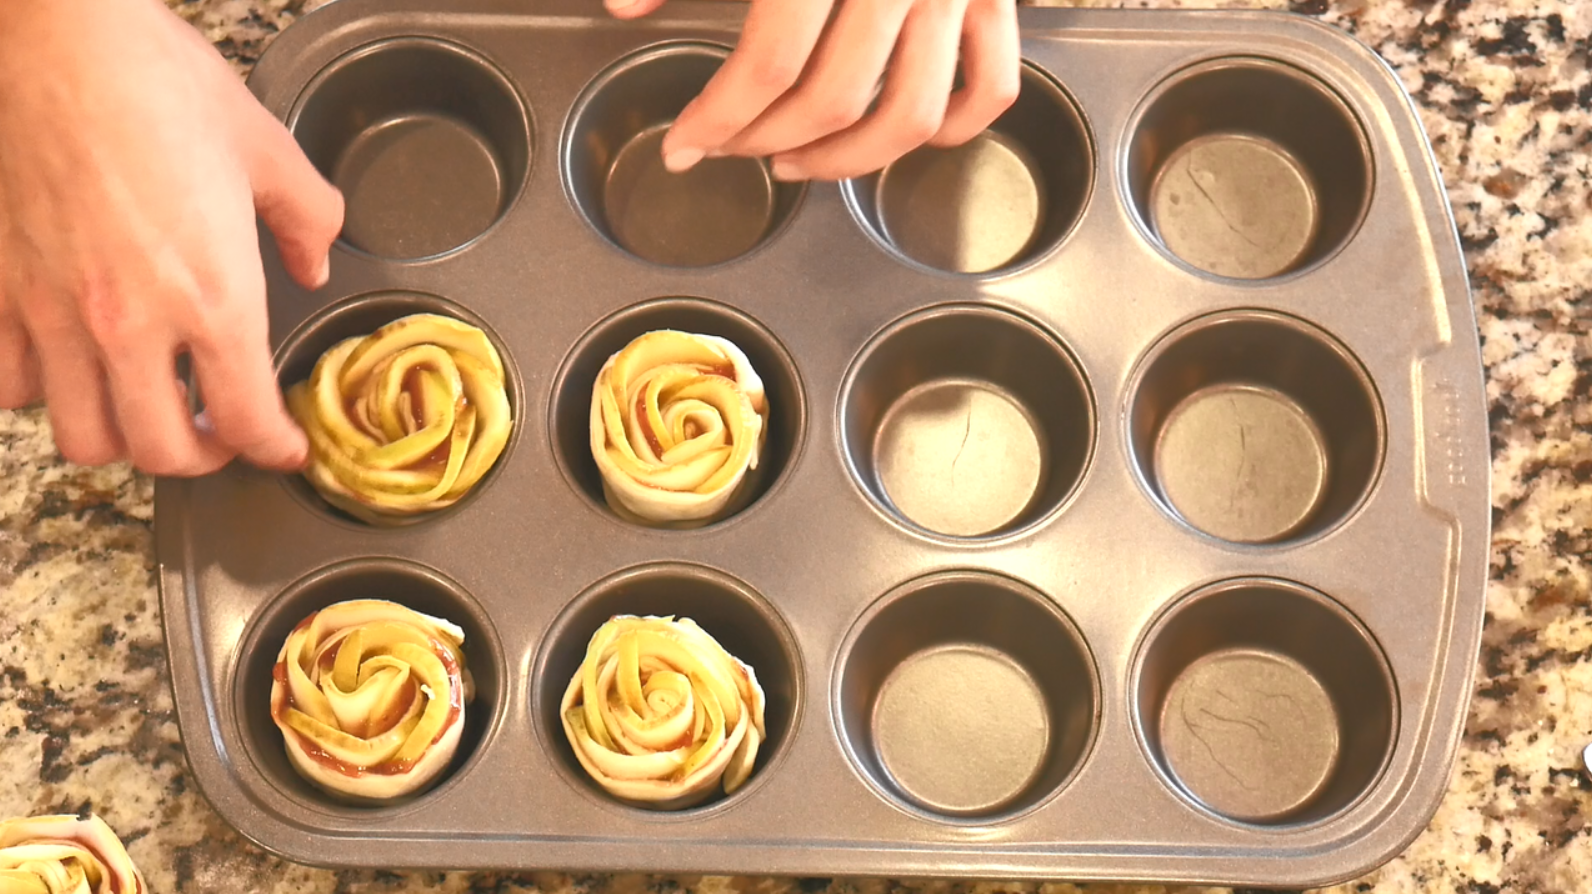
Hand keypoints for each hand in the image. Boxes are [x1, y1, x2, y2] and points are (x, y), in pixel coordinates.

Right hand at [0, 0, 342, 475]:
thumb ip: (306, 218)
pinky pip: (7, 385)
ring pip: (82, 436)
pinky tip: (66, 366)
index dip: (273, 448)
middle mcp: (133, 322)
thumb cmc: (155, 82)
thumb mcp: (265, 149)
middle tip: (216, 433)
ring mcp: (57, 312)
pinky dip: (39, 392)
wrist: (56, 38)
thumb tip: (314, 260)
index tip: (281, 447)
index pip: (247, 419)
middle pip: (162, 451)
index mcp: (214, 296)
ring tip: (143, 408)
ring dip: (121, 436)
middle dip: (201, 456)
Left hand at [606, 0, 1020, 180]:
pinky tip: (903, 135)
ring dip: (848, 159)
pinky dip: (954, 127)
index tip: (686, 145)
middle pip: (832, 100)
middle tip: (730, 148)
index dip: (717, 120)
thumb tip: (624, 7)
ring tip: (799, 160)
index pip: (768, 65)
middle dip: (766, 141)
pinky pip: (991, 83)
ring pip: (911, 115)